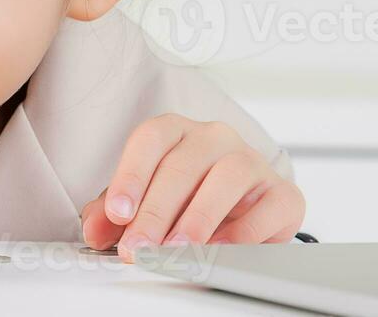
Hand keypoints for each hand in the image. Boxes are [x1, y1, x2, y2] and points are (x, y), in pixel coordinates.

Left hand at [80, 115, 304, 261]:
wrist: (244, 207)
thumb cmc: (187, 196)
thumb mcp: (145, 199)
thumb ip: (115, 212)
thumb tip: (95, 230)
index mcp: (176, 130)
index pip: (150, 140)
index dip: (131, 175)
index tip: (117, 212)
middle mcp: (213, 137)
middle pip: (182, 165)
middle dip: (156, 211)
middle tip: (140, 245)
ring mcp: (251, 160)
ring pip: (227, 176)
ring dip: (198, 217)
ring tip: (178, 247)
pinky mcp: (282, 193)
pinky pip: (268, 206)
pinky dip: (243, 230)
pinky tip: (219, 247)